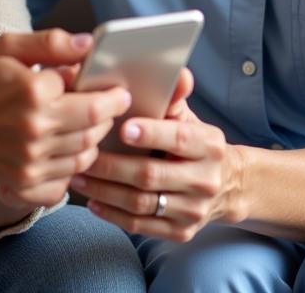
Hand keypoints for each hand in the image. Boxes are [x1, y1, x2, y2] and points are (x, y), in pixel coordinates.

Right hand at [0, 30, 131, 211]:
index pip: (89, 92)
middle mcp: (34, 128)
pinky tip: (73, 147)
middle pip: (95, 124)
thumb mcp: (6, 48)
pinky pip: (67, 177)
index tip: (114, 85)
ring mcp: (29, 159)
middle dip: (111, 112)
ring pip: (86, 153)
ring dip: (97, 138)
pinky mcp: (23, 180)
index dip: (104, 87)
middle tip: (116, 103)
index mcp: (33, 90)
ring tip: (95, 122)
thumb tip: (88, 44)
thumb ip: (50, 42)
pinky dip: (77, 163)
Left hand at [71, 70, 247, 241]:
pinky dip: (113, 213)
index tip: (123, 128)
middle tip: (83, 154)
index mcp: (210, 145)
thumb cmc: (194, 143)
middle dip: (112, 165)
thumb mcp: (189, 118)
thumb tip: (176, 73)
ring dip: (105, 190)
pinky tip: (92, 200)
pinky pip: (141, 226)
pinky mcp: (181, 232)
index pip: (180, 139)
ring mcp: (193, 210)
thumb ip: (174, 98)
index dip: (152, 133)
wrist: (226, 186)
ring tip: (78, 176)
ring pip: (142, 203)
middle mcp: (205, 180)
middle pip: (152, 174)